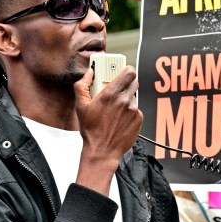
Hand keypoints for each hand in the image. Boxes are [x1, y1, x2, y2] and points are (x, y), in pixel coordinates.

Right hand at [73, 65, 142, 193]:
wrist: (102, 151)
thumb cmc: (91, 130)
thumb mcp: (80, 106)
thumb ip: (82, 85)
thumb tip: (89, 72)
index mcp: (110, 94)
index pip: (129, 72)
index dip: (127, 70)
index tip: (122, 72)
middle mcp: (124, 100)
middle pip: (133, 82)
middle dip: (125, 84)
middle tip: (117, 90)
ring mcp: (133, 110)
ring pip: (134, 96)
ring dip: (127, 99)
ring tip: (116, 109)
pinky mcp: (139, 119)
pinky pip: (136, 109)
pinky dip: (130, 111)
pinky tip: (120, 119)